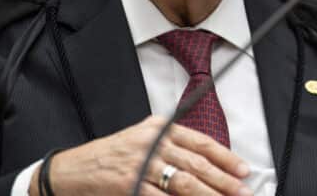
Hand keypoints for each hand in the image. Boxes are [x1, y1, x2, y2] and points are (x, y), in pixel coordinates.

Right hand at [29, 116, 251, 194]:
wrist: (72, 170)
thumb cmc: (111, 157)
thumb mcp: (142, 140)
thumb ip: (171, 147)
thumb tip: (208, 166)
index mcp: (158, 128)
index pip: (200, 141)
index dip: (225, 157)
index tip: (244, 170)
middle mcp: (151, 143)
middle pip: (196, 163)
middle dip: (224, 180)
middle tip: (244, 191)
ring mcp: (140, 165)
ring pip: (184, 183)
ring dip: (209, 195)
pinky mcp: (129, 185)